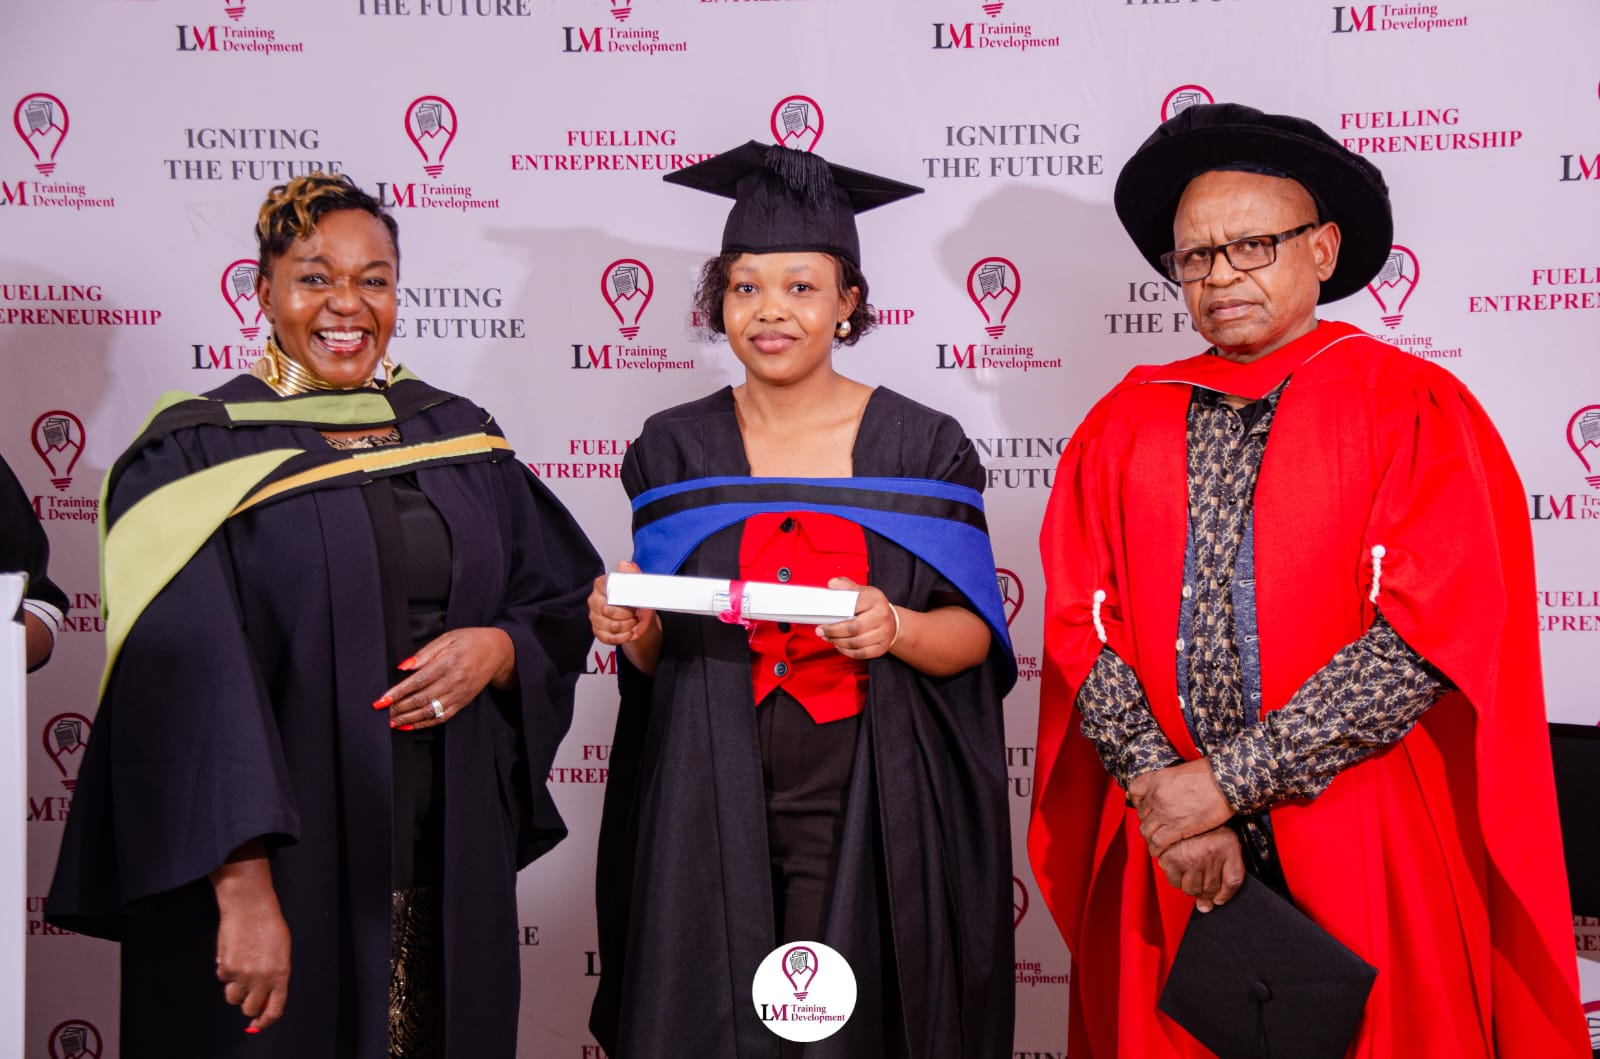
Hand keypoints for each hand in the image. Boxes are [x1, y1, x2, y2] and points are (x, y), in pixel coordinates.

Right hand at [211, 850, 289, 1031]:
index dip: (264, 1021)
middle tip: (248, 989)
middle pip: (249, 1008)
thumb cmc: (268, 925)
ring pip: (233, 997)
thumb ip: (275, 977)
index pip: (274, 1009)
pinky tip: (234, 954)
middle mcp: (262, 978)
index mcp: (281, 974)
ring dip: (235, 988)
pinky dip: (226, 971)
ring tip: (241, 967)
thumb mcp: (281, 953)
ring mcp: (243, 974)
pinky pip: (223, 979)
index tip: (259, 1023)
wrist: (251, 907)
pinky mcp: (226, 968)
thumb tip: (264, 999)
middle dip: (247, 1002)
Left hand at [375, 626, 513, 730]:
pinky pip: (442, 717)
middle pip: (421, 699)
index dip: (397, 693)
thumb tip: (404, 667)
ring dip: (408, 719)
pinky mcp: (463, 702)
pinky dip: (424, 724)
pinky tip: (409, 726)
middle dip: (399, 708)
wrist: (499, 652)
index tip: (381, 700)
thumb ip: (426, 652)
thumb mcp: (448, 638)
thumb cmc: (470, 641)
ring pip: (430, 711)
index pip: (417, 681)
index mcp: (448, 663)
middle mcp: (454, 681)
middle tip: (381, 713)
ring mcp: (459, 694)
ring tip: (391, 722)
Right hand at [589, 560, 658, 646]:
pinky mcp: (597, 631)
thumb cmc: (636, 601)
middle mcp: (595, 601)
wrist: (639, 619)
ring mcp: (595, 617)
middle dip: (626, 614)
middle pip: (608, 610)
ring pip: (610, 626)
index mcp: (602, 585)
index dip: (621, 597)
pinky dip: (623, 637)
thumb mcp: (638, 585)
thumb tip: (625, 565)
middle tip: (635, 613)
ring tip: (634, 622)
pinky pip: (609, 638)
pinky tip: (629, 631)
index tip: (631, 600)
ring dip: (627, 626)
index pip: (604, 588)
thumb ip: (632, 574)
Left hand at [815, 579, 897, 659]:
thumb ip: (846, 586)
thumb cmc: (873, 606)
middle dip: (833, 631)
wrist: (892, 621)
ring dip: (838, 642)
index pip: (853, 607)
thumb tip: (832, 583)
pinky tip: (839, 645)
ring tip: (827, 637)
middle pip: (854, 628)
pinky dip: (847, 652)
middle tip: (821, 631)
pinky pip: (861, 654)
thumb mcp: (862, 591)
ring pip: (856, 643)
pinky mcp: (881, 648)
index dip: (835, 614)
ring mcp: (883, 634)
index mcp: (875, 600)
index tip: (822, 619)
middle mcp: (882, 617)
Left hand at [1128, 758, 1233, 857]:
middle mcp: (1156, 796)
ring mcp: (1165, 813)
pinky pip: (1158, 842)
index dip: (1140, 801)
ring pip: (1146, 830)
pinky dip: (1157, 848)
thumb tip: (1165, 791)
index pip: (1134, 791)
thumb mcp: (1179, 771)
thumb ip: (1166, 782)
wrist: (1224, 783)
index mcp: (1156, 780)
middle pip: (1142, 814)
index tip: (1147, 807)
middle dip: (1148, 822)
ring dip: (1150, 837)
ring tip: (1156, 842)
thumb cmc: (1208, 774)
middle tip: (1156, 828)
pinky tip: (1160, 851)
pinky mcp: (1177, 828)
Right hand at [1155, 826, 1245, 912]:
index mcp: (1227, 847)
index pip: (1232, 882)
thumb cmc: (1204, 826)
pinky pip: (1174, 882)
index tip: (1219, 898)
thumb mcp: (1227, 841)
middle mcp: (1209, 854)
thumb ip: (1231, 869)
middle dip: (1207, 891)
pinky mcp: (1170, 859)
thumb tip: (1217, 901)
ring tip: (1191, 873)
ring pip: (1192, 889)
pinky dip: (1177, 879)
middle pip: (1210, 889)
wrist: (1183, 807)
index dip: (1226, 894)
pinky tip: (1180, 868)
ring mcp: (1189, 857)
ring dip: (1192, 886)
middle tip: (1203, 881)